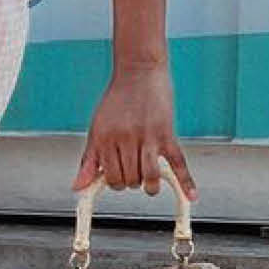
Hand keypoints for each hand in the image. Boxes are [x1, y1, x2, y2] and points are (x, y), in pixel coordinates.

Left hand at [71, 62, 198, 198]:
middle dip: (132, 181)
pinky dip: (186, 181)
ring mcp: (148, 137)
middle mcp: (126, 139)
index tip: (116, 176)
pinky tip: (191, 196)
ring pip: (151, 176)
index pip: (110, 177)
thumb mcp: (97, 129)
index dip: (114, 181)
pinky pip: (178, 162)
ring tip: (149, 182)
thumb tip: (78, 188)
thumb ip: (89, 160)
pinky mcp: (167, 134)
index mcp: (105, 138)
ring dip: (150, 185)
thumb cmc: (117, 100)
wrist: (138, 71)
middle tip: (132, 171)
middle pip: (131, 179)